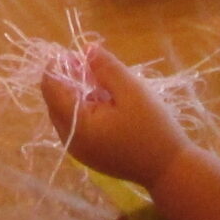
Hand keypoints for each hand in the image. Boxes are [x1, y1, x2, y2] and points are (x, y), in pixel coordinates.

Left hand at [38, 42, 186, 186]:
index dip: (57, 66)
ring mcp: (78, 150)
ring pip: (65, 112)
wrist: (169, 170)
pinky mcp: (89, 155)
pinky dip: (84, 109)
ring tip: (101, 81)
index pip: (50, 88)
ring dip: (77, 94)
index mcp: (75, 124)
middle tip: (92, 65)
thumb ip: (106, 68)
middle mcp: (69, 139)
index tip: (76, 53)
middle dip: (67, 79)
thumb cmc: (151, 129)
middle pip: (54, 100)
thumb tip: (86, 49)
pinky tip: (106, 103)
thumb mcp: (132, 91)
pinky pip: (76, 126)